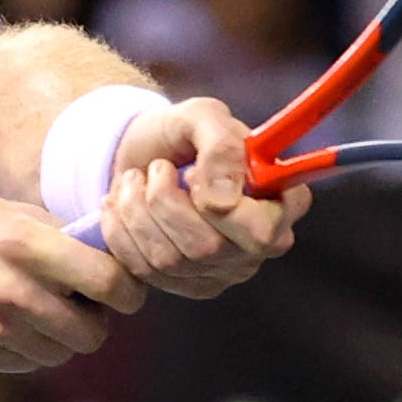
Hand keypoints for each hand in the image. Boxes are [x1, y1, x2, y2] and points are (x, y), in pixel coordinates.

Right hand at [0, 194, 143, 374]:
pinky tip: (4, 325)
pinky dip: (26, 349)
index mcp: (24, 243)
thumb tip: (107, 250)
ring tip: (37, 313)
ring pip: (61, 353)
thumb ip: (53, 234)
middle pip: (93, 332)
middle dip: (95, 322)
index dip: (128, 291)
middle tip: (81, 306)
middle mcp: (13, 291)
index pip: (110, 281)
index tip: (123, 291)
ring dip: (59, 338)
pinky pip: (25, 364)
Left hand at [98, 97, 308, 298]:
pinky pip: (142, 271)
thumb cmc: (181, 134)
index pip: (262, 232)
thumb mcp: (202, 117)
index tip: (191, 173)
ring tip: (134, 179)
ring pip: (169, 261)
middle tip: (156, 169)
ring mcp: (221, 270)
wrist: (140, 154)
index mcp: (282, 203)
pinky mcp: (182, 285)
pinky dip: (119, 230)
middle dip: (164, 202)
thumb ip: (222, 146)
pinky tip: (121, 205)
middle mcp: (260, 246)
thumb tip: (223, 201)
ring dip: (136, 210)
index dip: (219, 207)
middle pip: (207, 249)